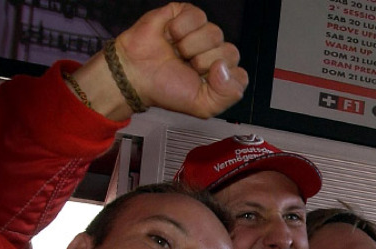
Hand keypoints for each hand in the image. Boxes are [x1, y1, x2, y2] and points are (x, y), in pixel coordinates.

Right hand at [113, 2, 247, 118]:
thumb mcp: (202, 106)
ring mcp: (202, 33)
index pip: (240, 75)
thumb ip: (228, 95)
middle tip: (185, 67)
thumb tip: (225, 68)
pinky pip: (198, 17)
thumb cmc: (164, 89)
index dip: (222, 80)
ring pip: (215, 34)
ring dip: (190, 47)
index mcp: (220, 75)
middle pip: (230, 52)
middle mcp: (214, 53)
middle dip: (203, 63)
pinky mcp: (187, 15)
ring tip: (176, 52)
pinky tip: (170, 37)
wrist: (135, 75)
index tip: (202, 83)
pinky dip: (180, 29)